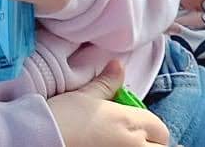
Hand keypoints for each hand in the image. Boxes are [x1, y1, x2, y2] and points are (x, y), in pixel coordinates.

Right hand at [46, 61, 168, 145]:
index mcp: (130, 122)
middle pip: (161, 145)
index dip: (150, 123)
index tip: (133, 121)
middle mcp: (134, 144)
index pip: (160, 127)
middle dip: (152, 141)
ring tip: (121, 141)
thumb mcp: (85, 95)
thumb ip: (107, 83)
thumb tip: (119, 65)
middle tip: (134, 135)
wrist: (43, 138)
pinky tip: (111, 146)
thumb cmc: (63, 117)